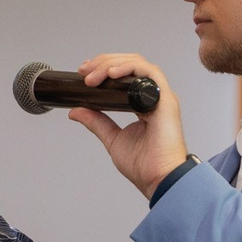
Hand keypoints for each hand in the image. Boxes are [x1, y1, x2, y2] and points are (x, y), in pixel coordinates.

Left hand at [67, 54, 190, 197]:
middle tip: (84, 71)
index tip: (85, 73)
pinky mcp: (166, 99)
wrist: (157, 178)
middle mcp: (153, 97)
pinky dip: (129, 68)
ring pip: (138, 64)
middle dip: (104, 62)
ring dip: (112, 64)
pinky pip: (149, 73)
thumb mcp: (112, 138)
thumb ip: (96, 122)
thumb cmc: (145, 165)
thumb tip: (76, 111)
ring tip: (93, 74)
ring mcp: (160, 97)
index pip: (125, 75)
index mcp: (143, 104)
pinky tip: (112, 73)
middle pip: (130, 64)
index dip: (104, 68)